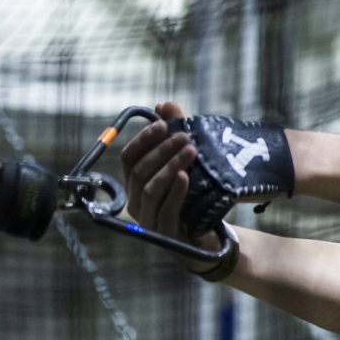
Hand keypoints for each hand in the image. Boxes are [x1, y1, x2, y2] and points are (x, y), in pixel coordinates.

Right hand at [120, 101, 200, 244]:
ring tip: (190, 151)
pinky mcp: (164, 234)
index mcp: (135, 183)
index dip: (144, 139)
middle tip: (185, 136)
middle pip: (140, 171)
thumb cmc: (193, 196)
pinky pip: (165, 211)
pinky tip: (184, 177)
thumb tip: (164, 104)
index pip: (130, 157)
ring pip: (150, 189)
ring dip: (170, 167)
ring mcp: (148, 219)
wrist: (209, 234)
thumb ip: (174, 135)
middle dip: (162, 151)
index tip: (163, 123)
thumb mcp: (186, 163)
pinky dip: (174, 192)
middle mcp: (136, 201)